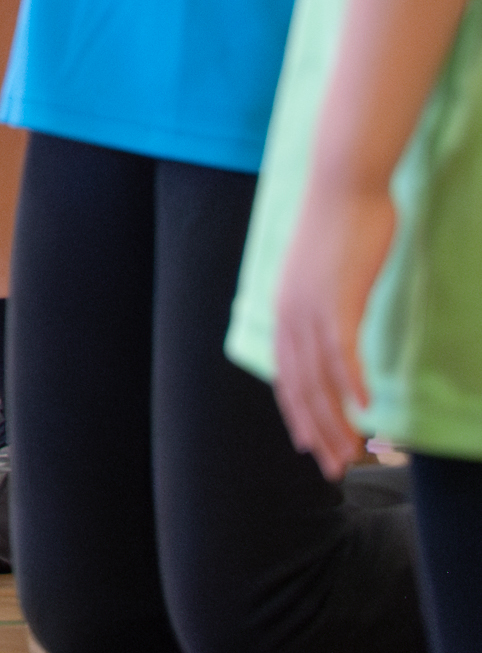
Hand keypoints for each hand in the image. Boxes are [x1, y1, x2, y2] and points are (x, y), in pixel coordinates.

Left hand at [272, 178, 396, 480]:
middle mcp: (288, 315)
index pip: (286, 377)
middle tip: (335, 468)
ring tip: (353, 452)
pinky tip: (369, 409)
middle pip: (300, 388)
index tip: (312, 447)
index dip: (298, 415)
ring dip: (337, 420)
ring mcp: (311, 308)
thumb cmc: (342, 224)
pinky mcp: (339, 298)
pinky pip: (344, 352)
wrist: (344, 184)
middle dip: (318, 431)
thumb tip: (334, 323)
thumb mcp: (324, 272)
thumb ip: (324, 302)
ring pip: (320, 379)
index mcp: (282, 310)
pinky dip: (354, 383)